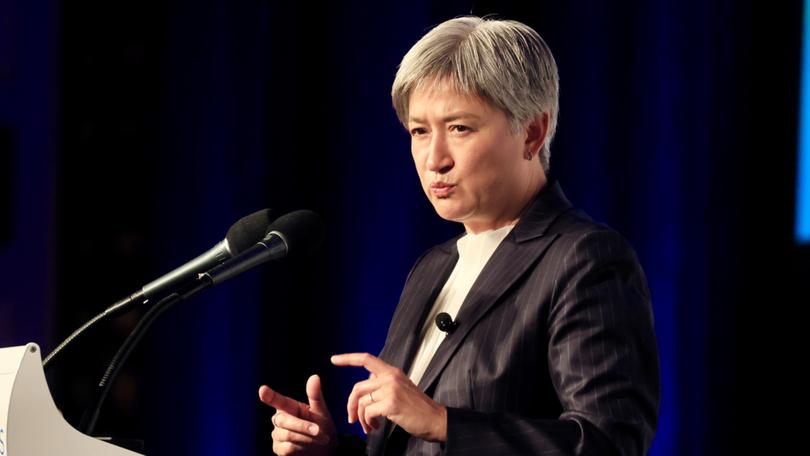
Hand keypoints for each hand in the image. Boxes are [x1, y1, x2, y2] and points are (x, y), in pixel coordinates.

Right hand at [258, 375, 335, 455]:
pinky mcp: (278, 449)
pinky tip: (310, 447)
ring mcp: (277, 435)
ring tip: (322, 439)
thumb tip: (315, 376)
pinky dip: (303, 447)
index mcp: (289, 407)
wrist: (325, 449)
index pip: (278, 400)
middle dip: (303, 426)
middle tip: (319, 430)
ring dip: (308, 438)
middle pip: (284, 420)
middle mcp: (280, 419)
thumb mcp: (321, 411)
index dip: (269, 396)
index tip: (262, 389)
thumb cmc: (322, 427)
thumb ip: (315, 395)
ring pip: (288, 435)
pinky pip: (288, 448)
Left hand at [330, 353, 446, 442]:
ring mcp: (391, 389)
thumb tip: (367, 384)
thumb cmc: (418, 408)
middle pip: (358, 387)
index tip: (334, 360)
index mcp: (393, 372)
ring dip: (360, 418)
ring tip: (368, 426)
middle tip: (352, 419)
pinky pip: (368, 412)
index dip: (348, 358)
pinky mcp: (391, 403)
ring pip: (361, 401)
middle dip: (350, 405)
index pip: (366, 359)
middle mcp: (391, 377)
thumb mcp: (401, 388)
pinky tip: (375, 427)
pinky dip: (368, 422)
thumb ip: (384, 383)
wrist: (436, 420)